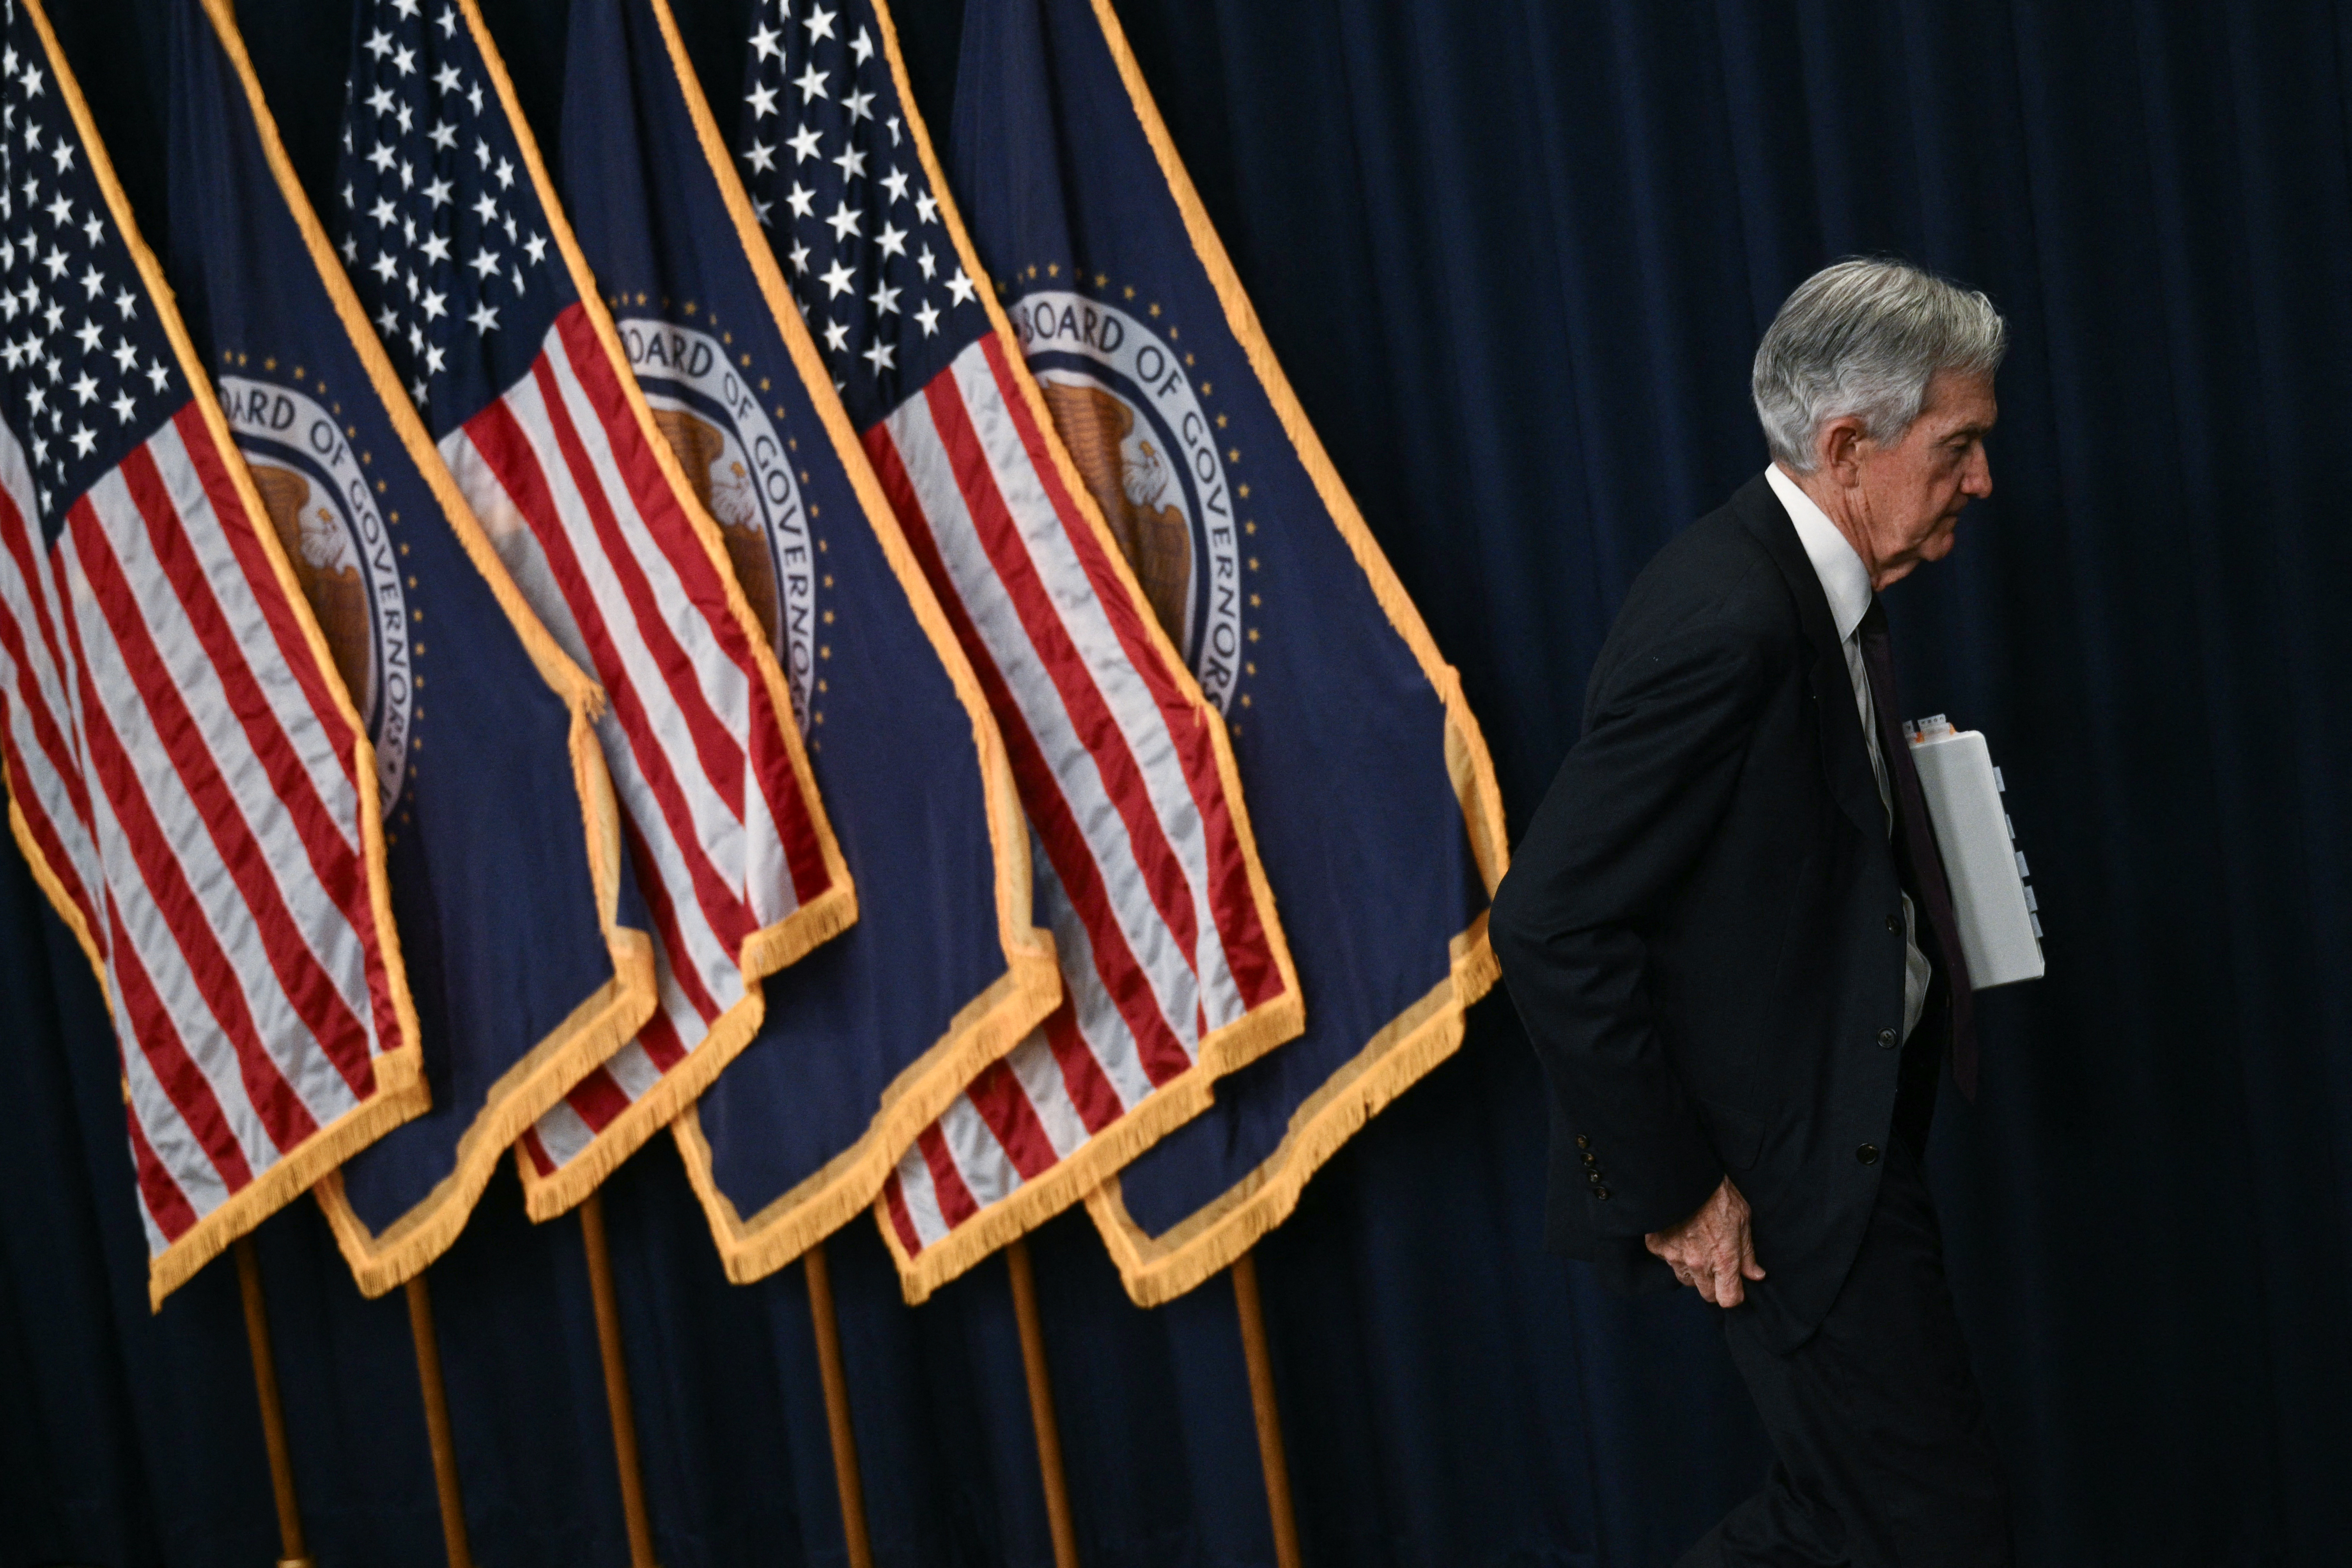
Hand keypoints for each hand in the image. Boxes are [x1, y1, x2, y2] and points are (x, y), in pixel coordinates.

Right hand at [1645, 1176, 1765, 1307]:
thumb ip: (1748, 1252)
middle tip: (1715, 1261)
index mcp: (1724, 1260)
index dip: (1733, 1294)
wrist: (1685, 1175)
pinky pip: (1666, 1260)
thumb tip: (1756, 1275)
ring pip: (1686, 1279)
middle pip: (1707, 1294)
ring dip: (1693, 1270)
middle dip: (1713, 1284)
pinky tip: (1678, 1234)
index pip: (1728, 1300)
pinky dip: (1673, 1252)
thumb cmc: (1718, 1194)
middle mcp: (1698, 1264)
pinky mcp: (1656, 1246)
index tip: (1734, 1284)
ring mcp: (1674, 1257)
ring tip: (1696, 1245)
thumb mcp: (1742, 1220)